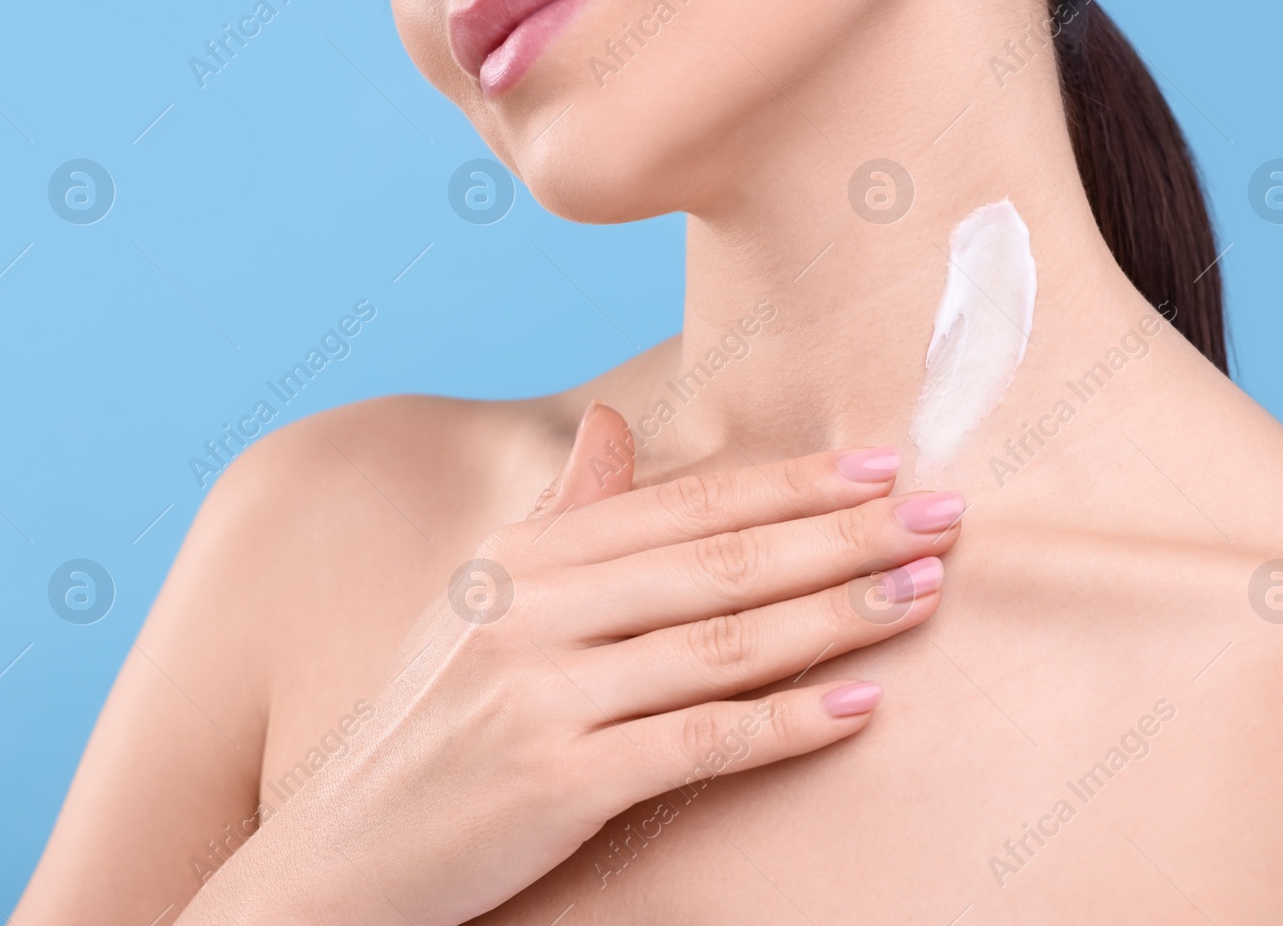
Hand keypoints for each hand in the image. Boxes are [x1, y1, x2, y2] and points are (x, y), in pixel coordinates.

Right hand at [178, 403, 964, 924]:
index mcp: (526, 560)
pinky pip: (697, 742)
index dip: (793, 480)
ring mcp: (542, 695)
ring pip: (722, 642)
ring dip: (835, 614)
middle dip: (842, 533)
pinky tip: (862, 704)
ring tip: (925, 590)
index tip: (886, 458)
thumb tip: (610, 424)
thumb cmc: (427, 727)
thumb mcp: (480, 604)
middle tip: (944, 510)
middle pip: (721, 560)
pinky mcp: (556, 781)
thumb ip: (560, 517)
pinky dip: (787, 723)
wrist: (337, 858)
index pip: (687, 504)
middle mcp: (533, 611)